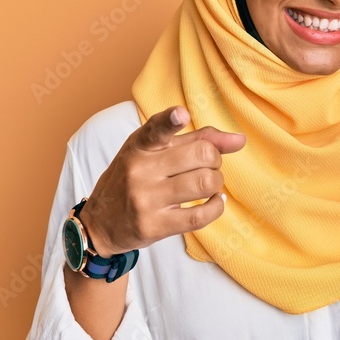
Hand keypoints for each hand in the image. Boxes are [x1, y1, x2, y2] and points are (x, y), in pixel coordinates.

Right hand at [78, 105, 246, 255]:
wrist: (100, 223)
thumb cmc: (135, 179)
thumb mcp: (156, 152)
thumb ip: (197, 139)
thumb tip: (239, 140)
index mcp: (139, 146)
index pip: (156, 128)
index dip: (171, 120)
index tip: (181, 113)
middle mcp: (140, 169)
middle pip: (201, 155)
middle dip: (215, 160)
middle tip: (209, 166)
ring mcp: (145, 198)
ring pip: (204, 183)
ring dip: (217, 183)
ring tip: (209, 185)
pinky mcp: (153, 225)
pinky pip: (200, 216)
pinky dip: (216, 207)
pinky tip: (215, 202)